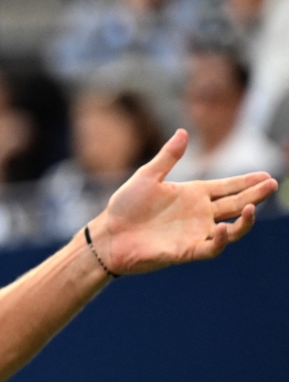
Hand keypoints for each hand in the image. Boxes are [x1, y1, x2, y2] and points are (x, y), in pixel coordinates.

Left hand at [90, 129, 278, 274]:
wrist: (109, 234)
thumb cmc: (125, 206)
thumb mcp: (147, 176)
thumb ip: (168, 157)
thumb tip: (183, 132)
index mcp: (192, 194)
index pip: (227, 187)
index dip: (246, 182)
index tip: (265, 175)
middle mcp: (199, 214)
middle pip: (235, 204)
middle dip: (254, 195)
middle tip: (271, 184)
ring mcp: (195, 233)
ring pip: (230, 228)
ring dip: (243, 220)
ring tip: (251, 207)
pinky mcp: (186, 250)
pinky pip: (210, 247)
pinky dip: (219, 239)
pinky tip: (224, 228)